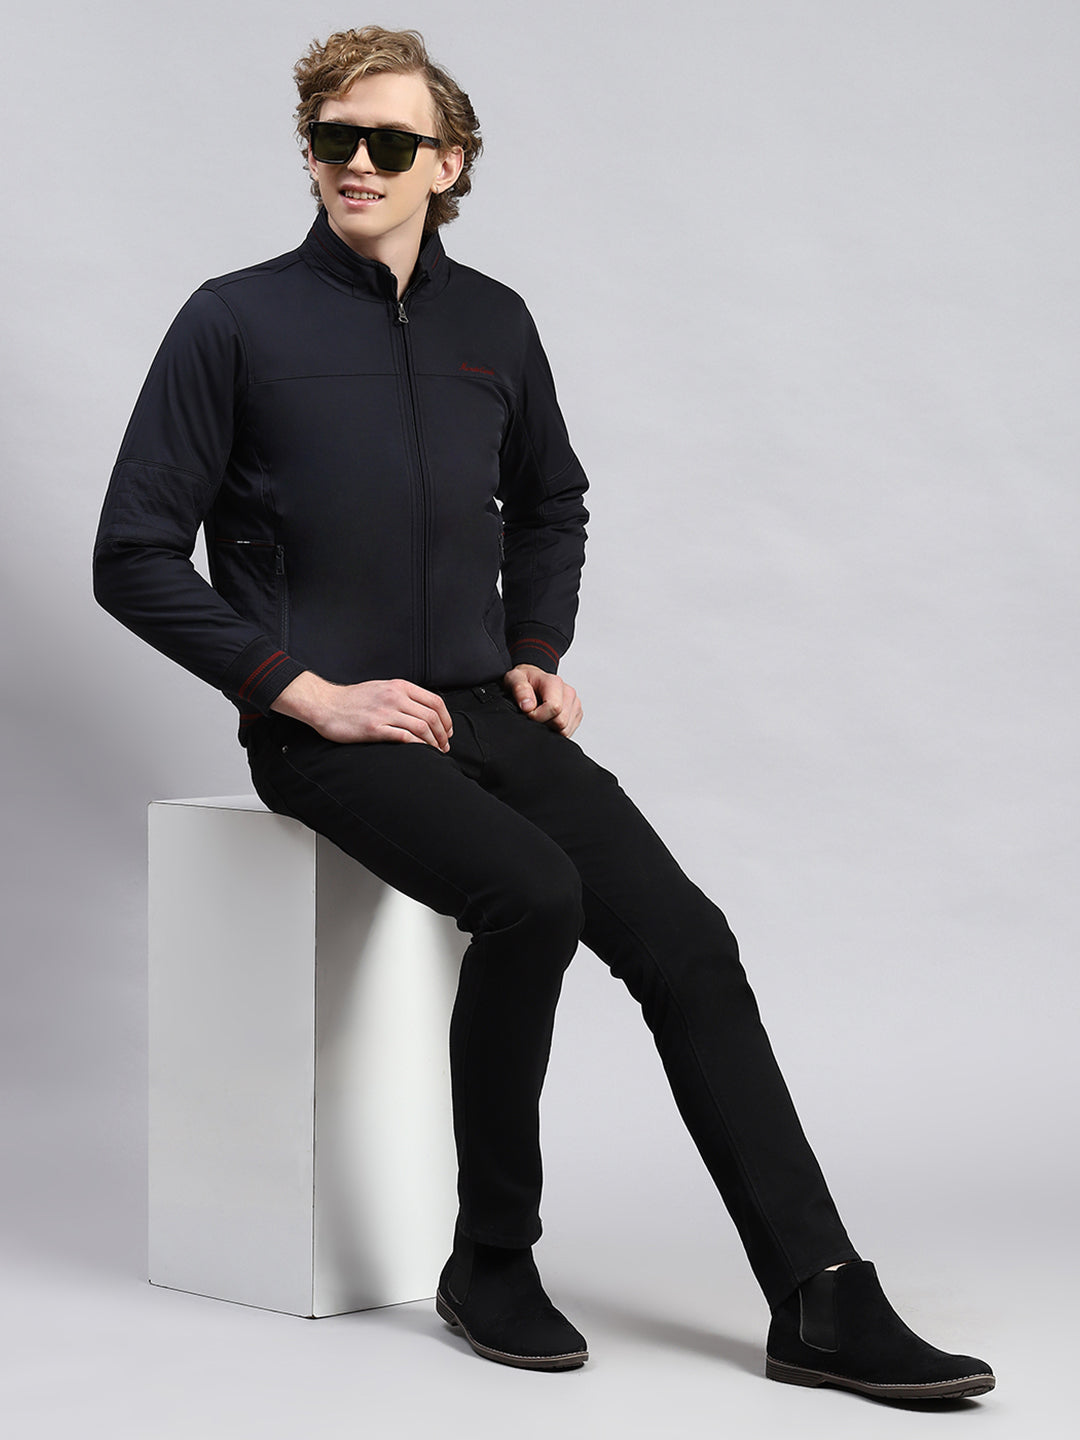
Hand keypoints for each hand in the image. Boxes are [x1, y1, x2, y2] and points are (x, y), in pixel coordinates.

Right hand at [271, 672, 452, 749]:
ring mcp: (385, 712)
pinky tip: (421, 752)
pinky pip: (405, 737)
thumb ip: (402, 695)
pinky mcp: (374, 728)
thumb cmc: (352, 699)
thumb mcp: (381, 688)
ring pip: (422, 727)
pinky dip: (418, 746)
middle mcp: (395, 697)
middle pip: (431, 716)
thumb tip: (422, 709)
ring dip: (433, 742)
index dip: (446, 718)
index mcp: (399, 686)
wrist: (326, 704)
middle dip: (443, 734)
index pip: (435, 701)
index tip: (447, 731)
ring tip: (436, 751)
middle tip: (444, 745)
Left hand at [503, 664, 581, 737]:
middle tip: (532, 714)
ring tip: (540, 715)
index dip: (537, 716)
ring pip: (565, 730)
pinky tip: (547, 719)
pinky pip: (568, 732)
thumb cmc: (524, 680)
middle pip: (560, 722)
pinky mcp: (576, 714)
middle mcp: (569, 692)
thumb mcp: (514, 678)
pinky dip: (555, 730)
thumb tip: (528, 706)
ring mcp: (574, 704)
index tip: (527, 711)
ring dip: (549, 727)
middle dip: (543, 723)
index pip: (554, 708)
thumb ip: (520, 689)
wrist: (532, 681)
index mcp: (555, 682)